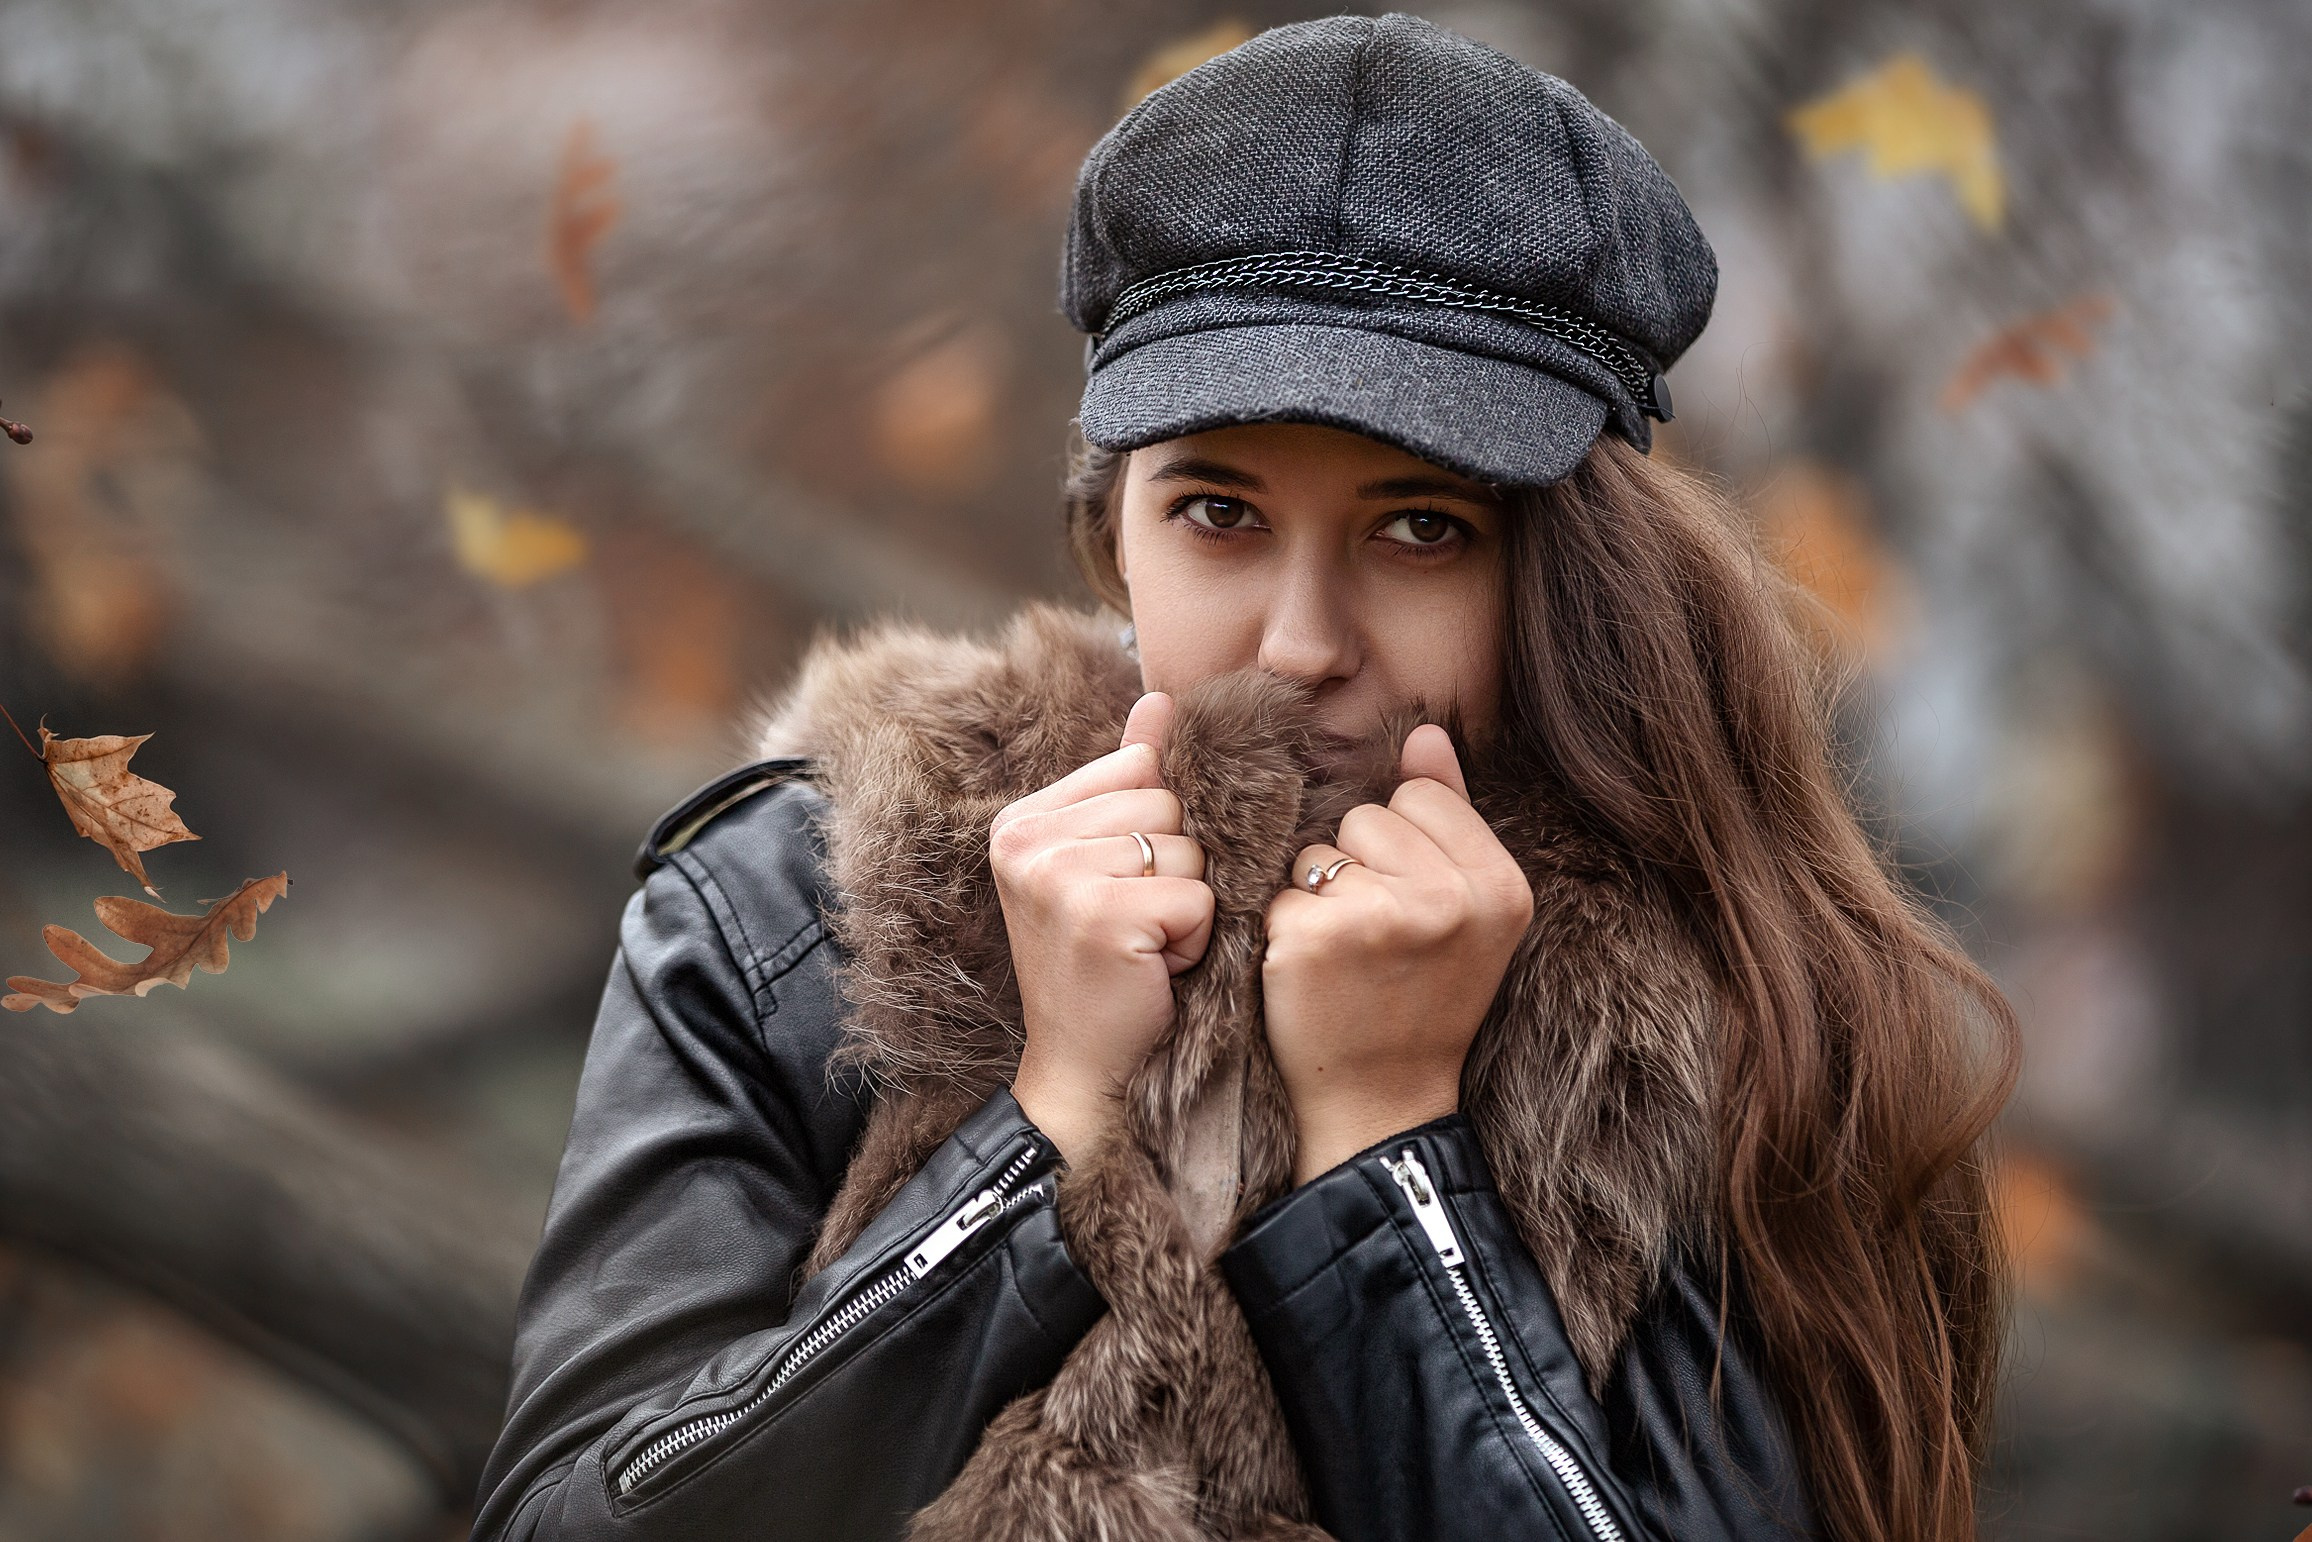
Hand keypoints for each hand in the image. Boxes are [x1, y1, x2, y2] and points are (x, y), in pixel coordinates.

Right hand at [997, 693, 1212, 1165]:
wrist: (1080, 1069)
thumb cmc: (1100, 969)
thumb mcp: (1103, 865)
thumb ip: (1127, 781)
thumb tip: (1159, 700)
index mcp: (1023, 820)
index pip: (1139, 770)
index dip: (1155, 831)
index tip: (1119, 888)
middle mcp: (1028, 840)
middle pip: (1167, 807)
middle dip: (1174, 871)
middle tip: (1134, 926)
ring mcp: (1058, 877)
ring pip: (1188, 851)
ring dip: (1186, 906)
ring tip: (1143, 947)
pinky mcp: (1100, 916)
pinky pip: (1197, 897)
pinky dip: (1192, 940)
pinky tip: (1153, 968)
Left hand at [1262, 725, 1533, 1183]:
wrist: (1383, 1101)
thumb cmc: (1423, 1000)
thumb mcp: (1465, 910)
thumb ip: (1450, 813)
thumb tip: (1426, 731)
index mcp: (1499, 886)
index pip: (1420, 795)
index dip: (1404, 847)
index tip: (1416, 912)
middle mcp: (1449, 899)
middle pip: (1367, 817)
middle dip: (1360, 868)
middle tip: (1380, 941)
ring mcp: (1379, 918)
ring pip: (1318, 851)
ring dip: (1320, 895)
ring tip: (1350, 957)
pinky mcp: (1311, 938)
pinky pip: (1281, 892)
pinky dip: (1286, 928)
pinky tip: (1315, 974)